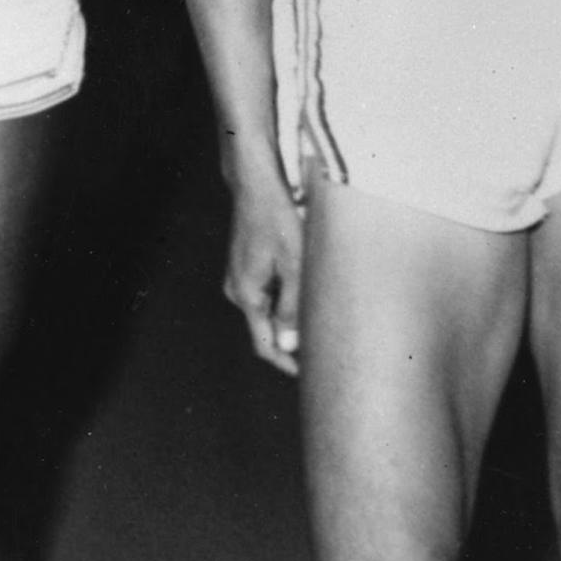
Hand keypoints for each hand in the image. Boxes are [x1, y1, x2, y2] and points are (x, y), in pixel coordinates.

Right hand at [223, 175, 303, 375]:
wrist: (257, 184)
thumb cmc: (278, 219)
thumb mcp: (293, 264)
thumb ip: (291, 307)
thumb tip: (289, 346)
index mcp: (247, 294)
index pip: (265, 345)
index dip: (287, 364)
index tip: (310, 375)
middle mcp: (237, 291)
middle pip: (265, 329)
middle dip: (290, 342)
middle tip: (322, 350)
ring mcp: (239, 279)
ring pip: (266, 311)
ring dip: (287, 319)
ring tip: (317, 321)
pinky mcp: (245, 268)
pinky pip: (264, 295)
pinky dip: (282, 301)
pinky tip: (302, 294)